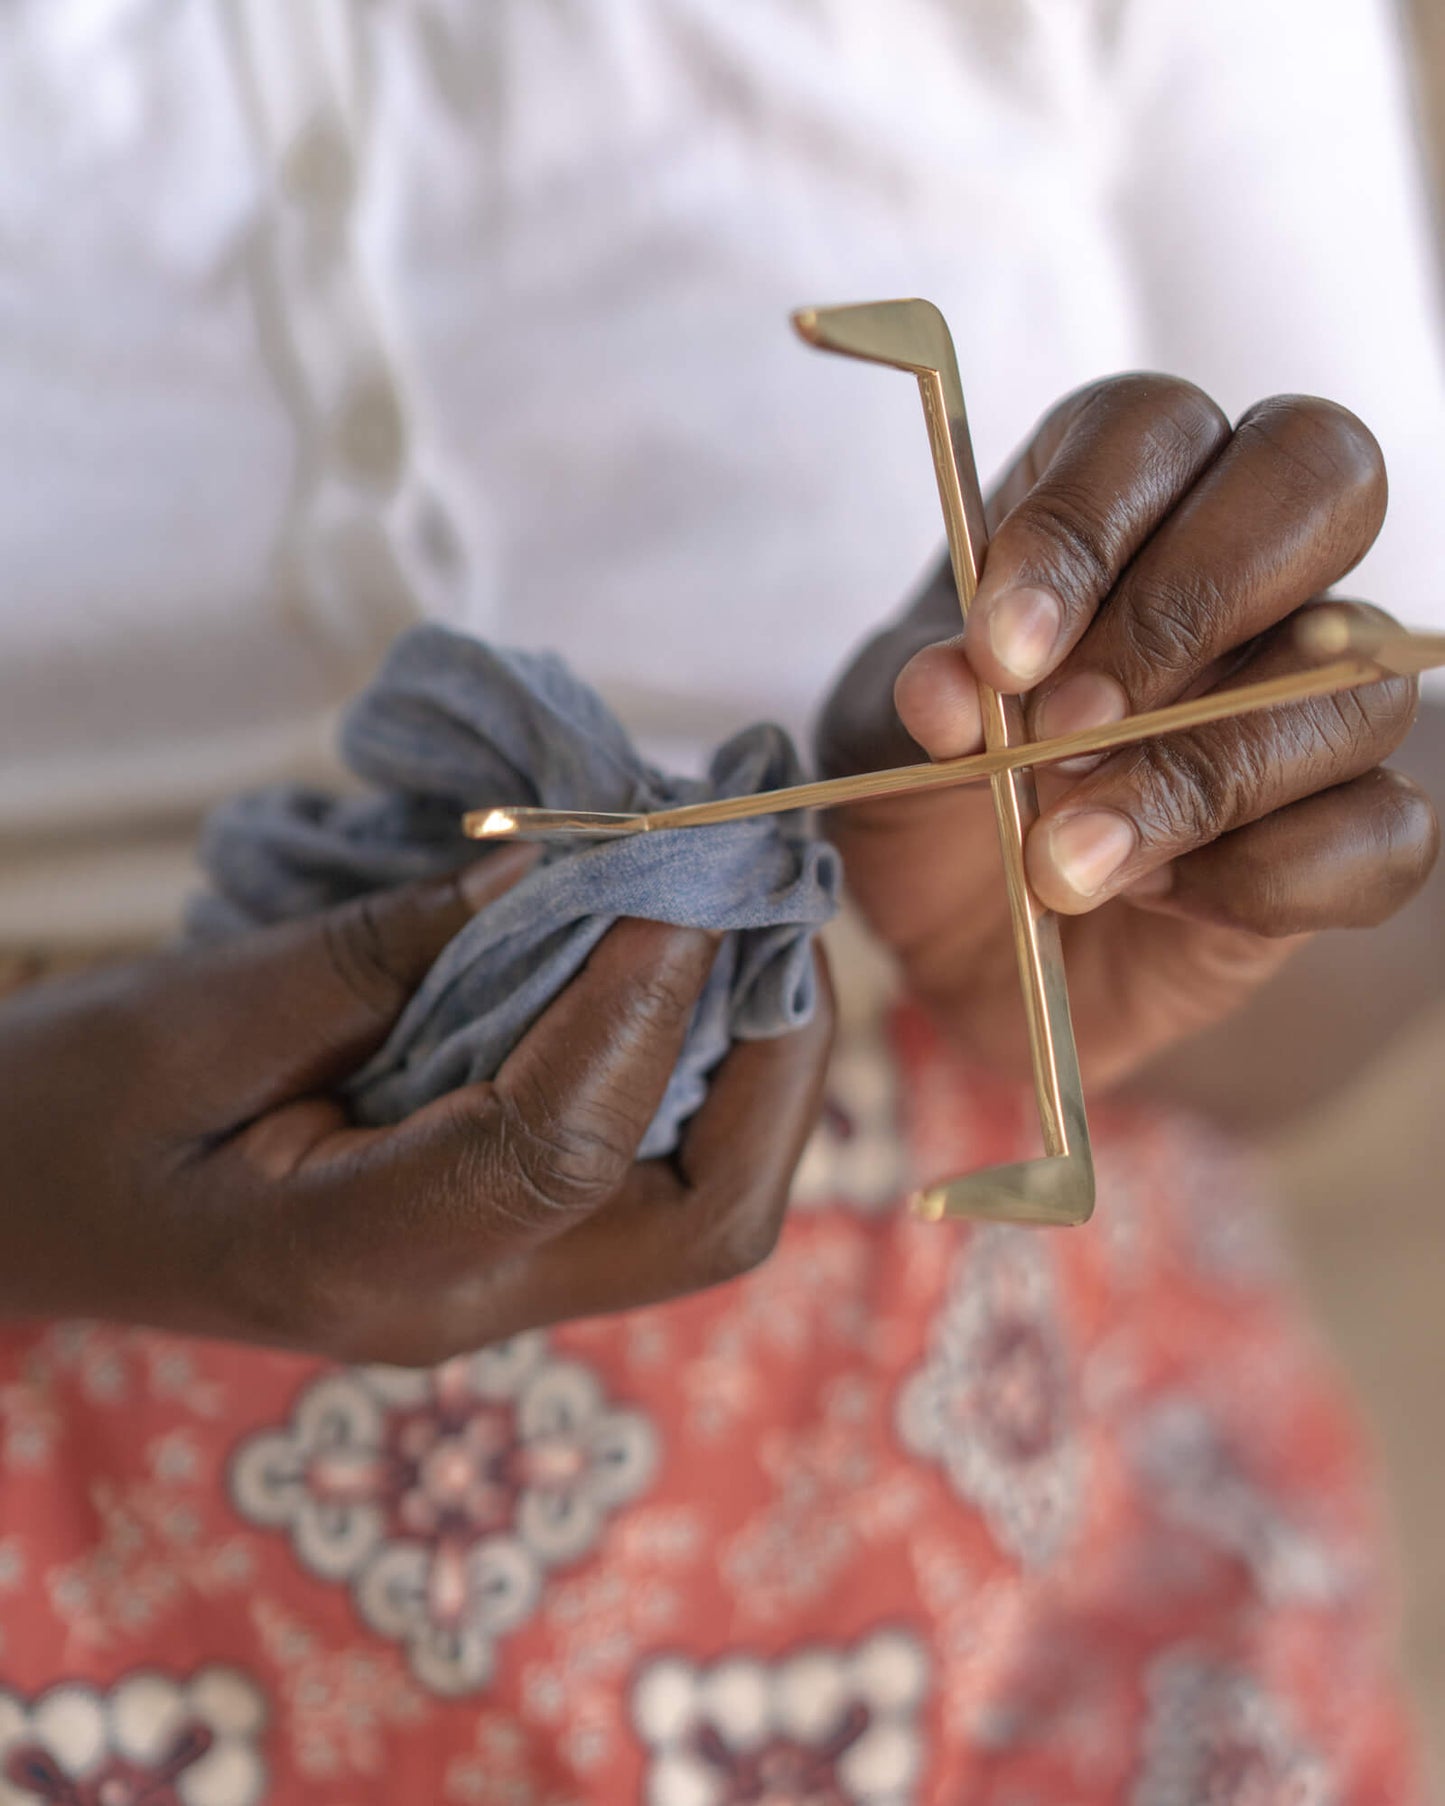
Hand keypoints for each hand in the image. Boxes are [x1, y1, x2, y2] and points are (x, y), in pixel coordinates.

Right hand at [0, 852, 831, 1363]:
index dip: (636, 999)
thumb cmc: (68, 1113)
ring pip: (704, 1206)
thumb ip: (393, 950)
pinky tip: (686, 965)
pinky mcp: (503, 1245)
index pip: (558, 1151)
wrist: (17, 1209)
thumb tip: (572, 873)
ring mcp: (492, 1288)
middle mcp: (458, 1302)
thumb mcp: (200, 1011)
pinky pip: (653, 1172)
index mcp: (354, 1265)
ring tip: (753, 914)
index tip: (673, 865)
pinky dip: (700, 1065)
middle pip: (703, 1218)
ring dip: (759, 1058)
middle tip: (770, 900)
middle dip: (773, 1056)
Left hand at [818, 376, 1437, 1086]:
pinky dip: (1267, 875)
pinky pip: (1386, 829)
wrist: (957, 941)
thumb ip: (916, 696)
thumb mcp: (881, 735)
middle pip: (1321, 481)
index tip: (1003, 651)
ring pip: (1354, 682)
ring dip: (1197, 778)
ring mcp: (1319, 692)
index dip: (1085, 528)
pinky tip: (1159, 899)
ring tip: (1064, 861)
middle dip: (1186, 611)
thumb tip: (951, 694)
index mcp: (1121, 494)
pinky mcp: (1353, 823)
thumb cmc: (928, 794)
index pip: (1154, 429)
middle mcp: (1248, 566)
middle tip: (1062, 732)